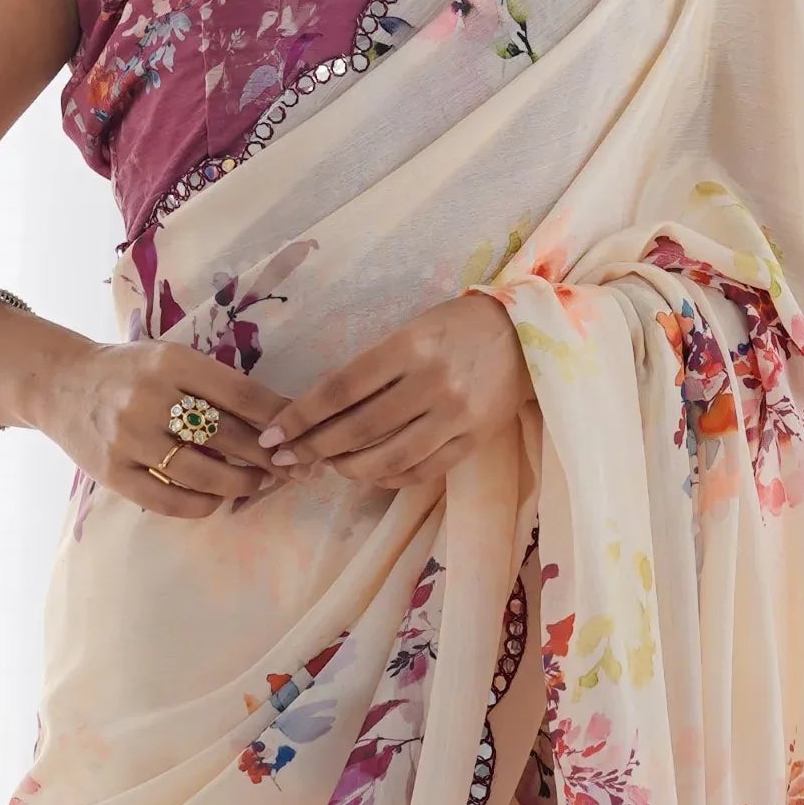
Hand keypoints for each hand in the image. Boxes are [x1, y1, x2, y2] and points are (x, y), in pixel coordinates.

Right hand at [33, 338, 290, 517]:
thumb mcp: (171, 361)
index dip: (277, 419)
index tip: (300, 435)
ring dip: (240, 484)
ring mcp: (128, 438)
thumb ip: (216, 385)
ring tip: (257, 483)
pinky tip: (214, 499)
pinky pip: (168, 500)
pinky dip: (201, 504)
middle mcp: (149, 397)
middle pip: (227, 435)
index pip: (241, 394)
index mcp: (171, 362)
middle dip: (267, 457)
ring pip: (202, 473)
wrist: (60, 384)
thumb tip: (279, 418)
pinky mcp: (112, 472)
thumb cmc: (129, 372)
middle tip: (292, 468)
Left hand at [255, 294, 532, 491]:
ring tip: (326, 464)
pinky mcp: (474, 441)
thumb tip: (320, 409)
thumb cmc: (459, 326)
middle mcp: (433, 383)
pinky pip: (420, 471)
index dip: (302, 415)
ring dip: (347, 468)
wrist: (529, 336)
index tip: (274, 432)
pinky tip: (367, 474)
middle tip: (286, 457)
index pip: (341, 389)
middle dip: (313, 447)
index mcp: (411, 347)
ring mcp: (455, 417)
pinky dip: (386, 478)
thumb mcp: (412, 330)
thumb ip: (372, 367)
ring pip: (387, 459)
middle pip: (358, 428)